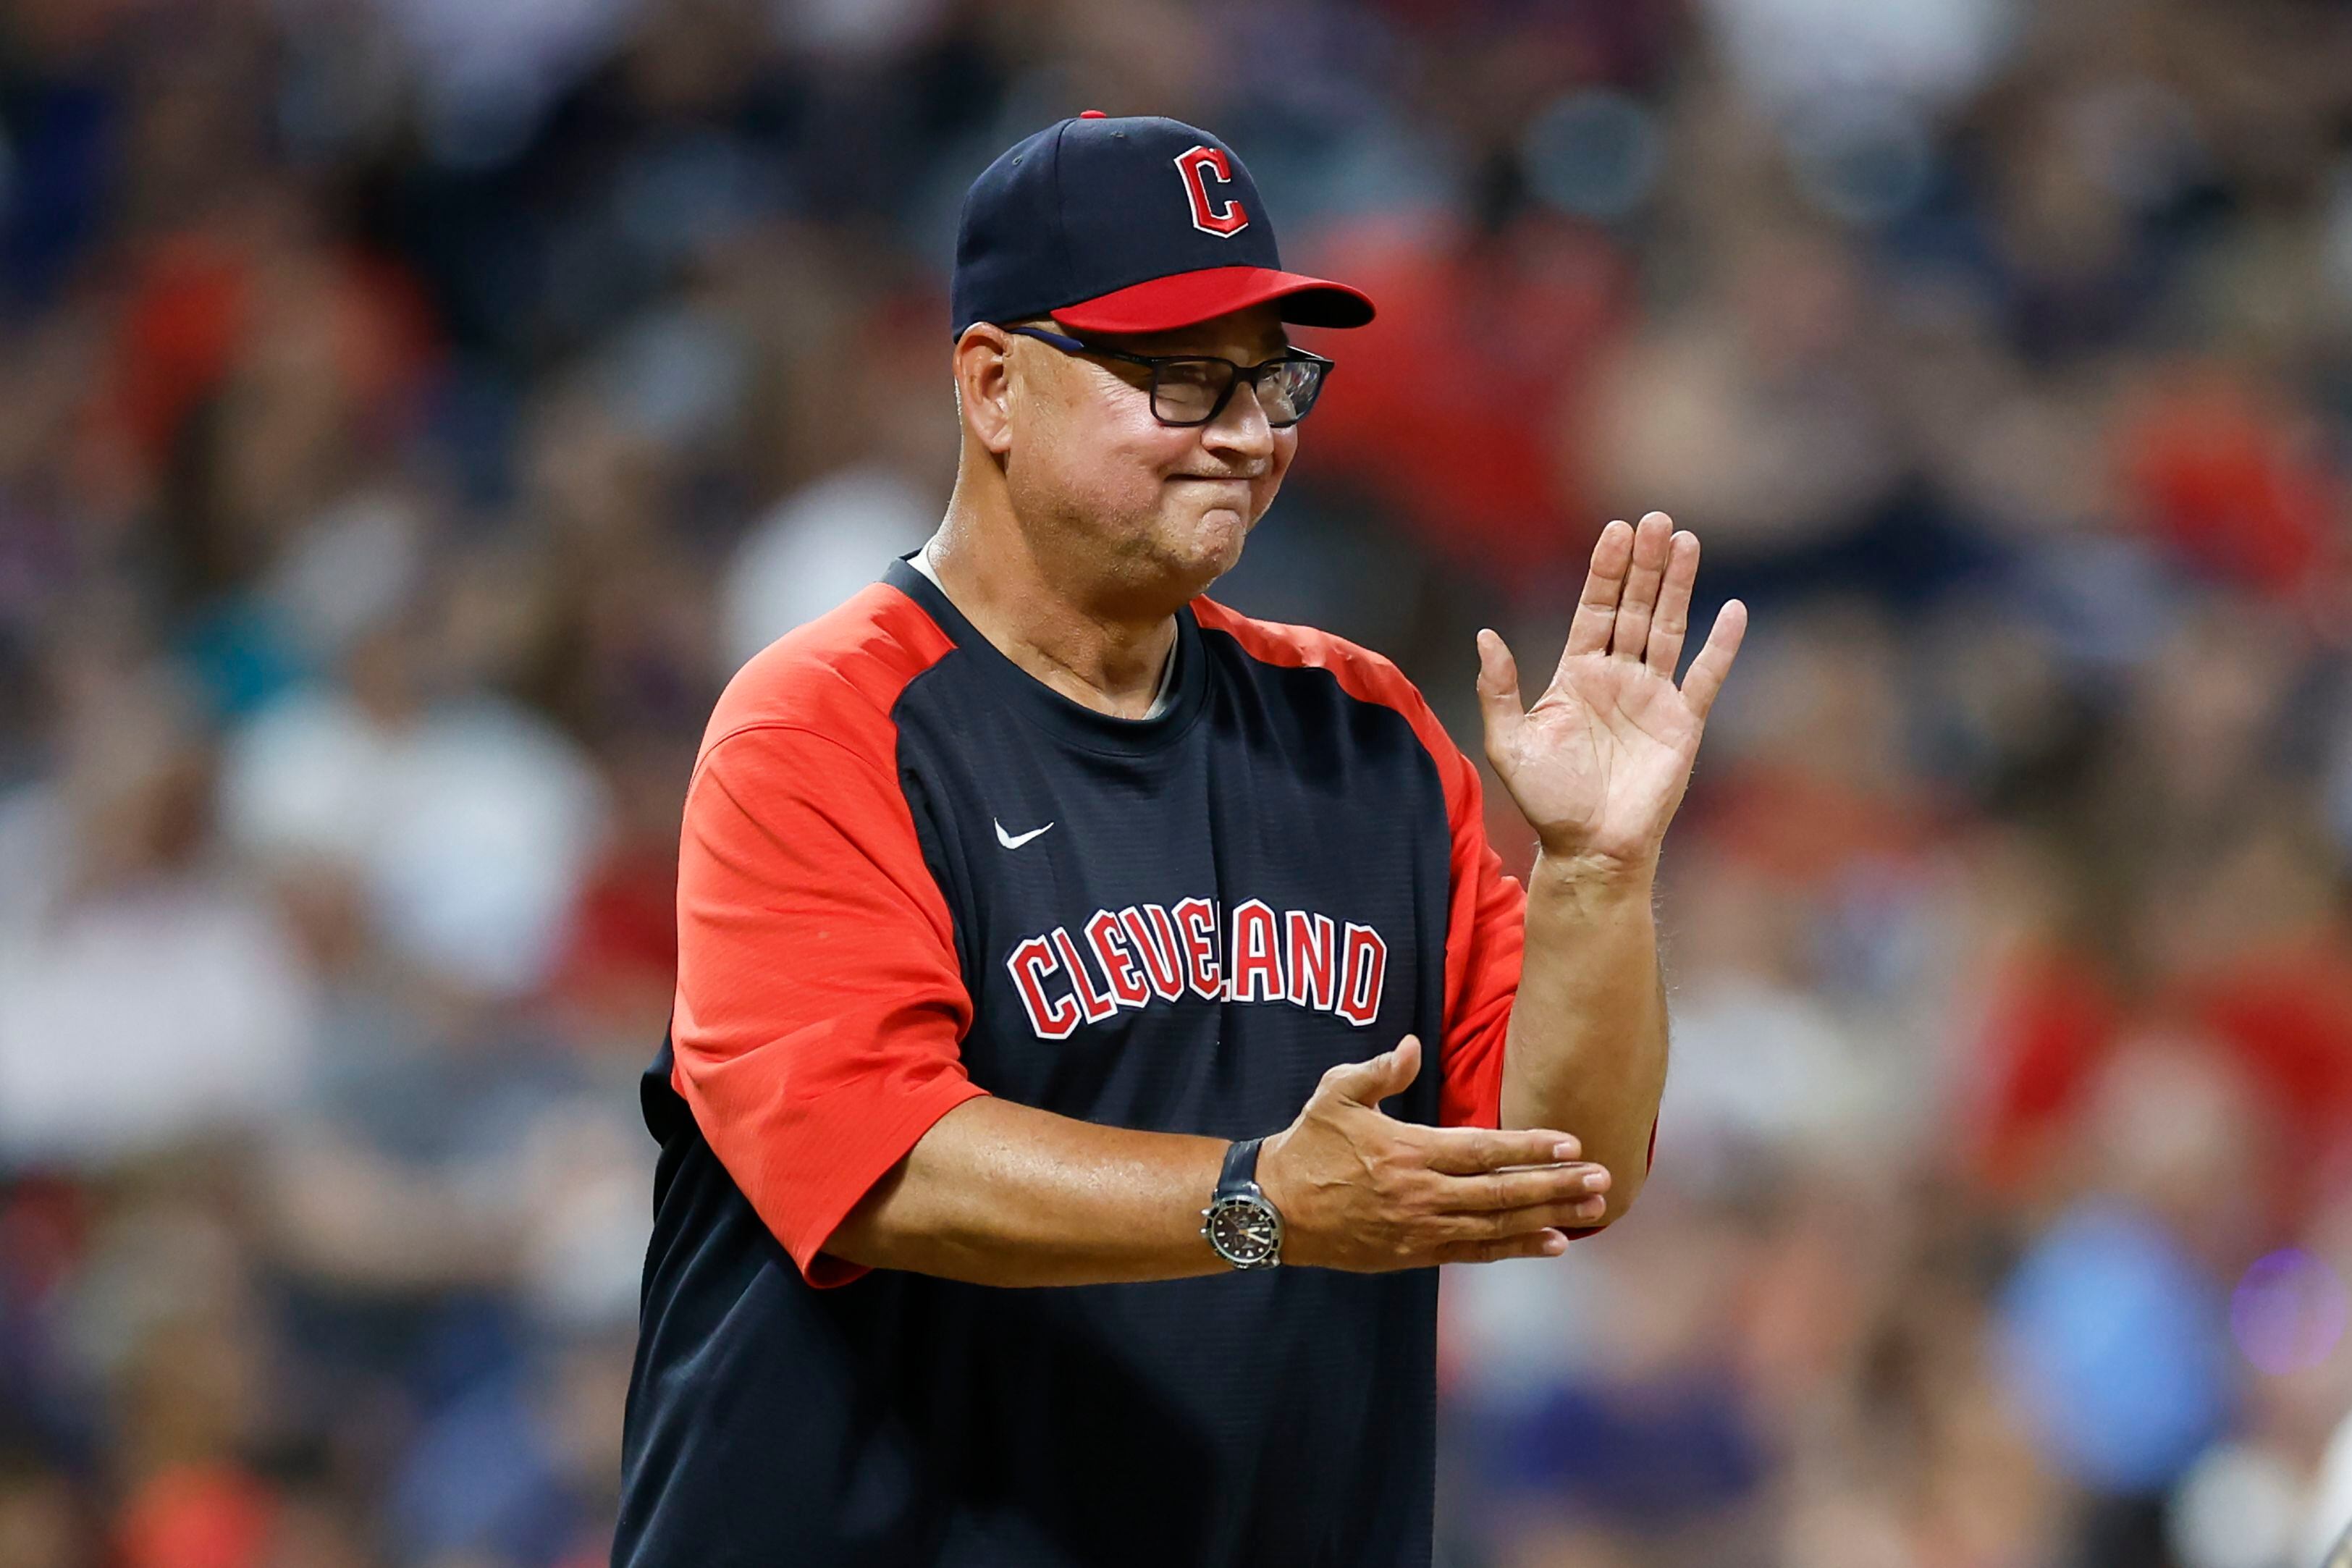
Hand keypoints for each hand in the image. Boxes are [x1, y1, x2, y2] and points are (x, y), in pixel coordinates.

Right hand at [1255, 1035, 1610, 1269]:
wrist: (1272, 1208)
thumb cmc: (1307, 1145)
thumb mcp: (1335, 1094)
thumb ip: (1378, 1070)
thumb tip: (1412, 1047)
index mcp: (1408, 1151)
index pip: (1482, 1151)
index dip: (1529, 1147)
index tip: (1571, 1144)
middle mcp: (1421, 1195)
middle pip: (1502, 1193)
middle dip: (1556, 1186)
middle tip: (1602, 1180)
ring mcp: (1419, 1230)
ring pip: (1497, 1227)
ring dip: (1548, 1219)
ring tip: (1591, 1211)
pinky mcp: (1413, 1255)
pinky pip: (1474, 1253)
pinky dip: (1515, 1250)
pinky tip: (1551, 1244)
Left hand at [1476, 512, 1746, 874]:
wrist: (1589, 849)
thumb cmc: (1546, 801)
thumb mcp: (1509, 743)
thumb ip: (1497, 689)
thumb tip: (1485, 635)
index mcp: (1576, 674)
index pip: (1594, 609)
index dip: (1605, 571)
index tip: (1615, 531)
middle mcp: (1617, 677)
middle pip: (1634, 607)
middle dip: (1644, 565)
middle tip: (1655, 519)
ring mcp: (1653, 697)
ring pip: (1668, 628)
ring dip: (1678, 586)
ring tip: (1685, 541)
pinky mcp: (1683, 724)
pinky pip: (1706, 677)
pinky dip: (1721, 645)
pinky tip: (1733, 610)